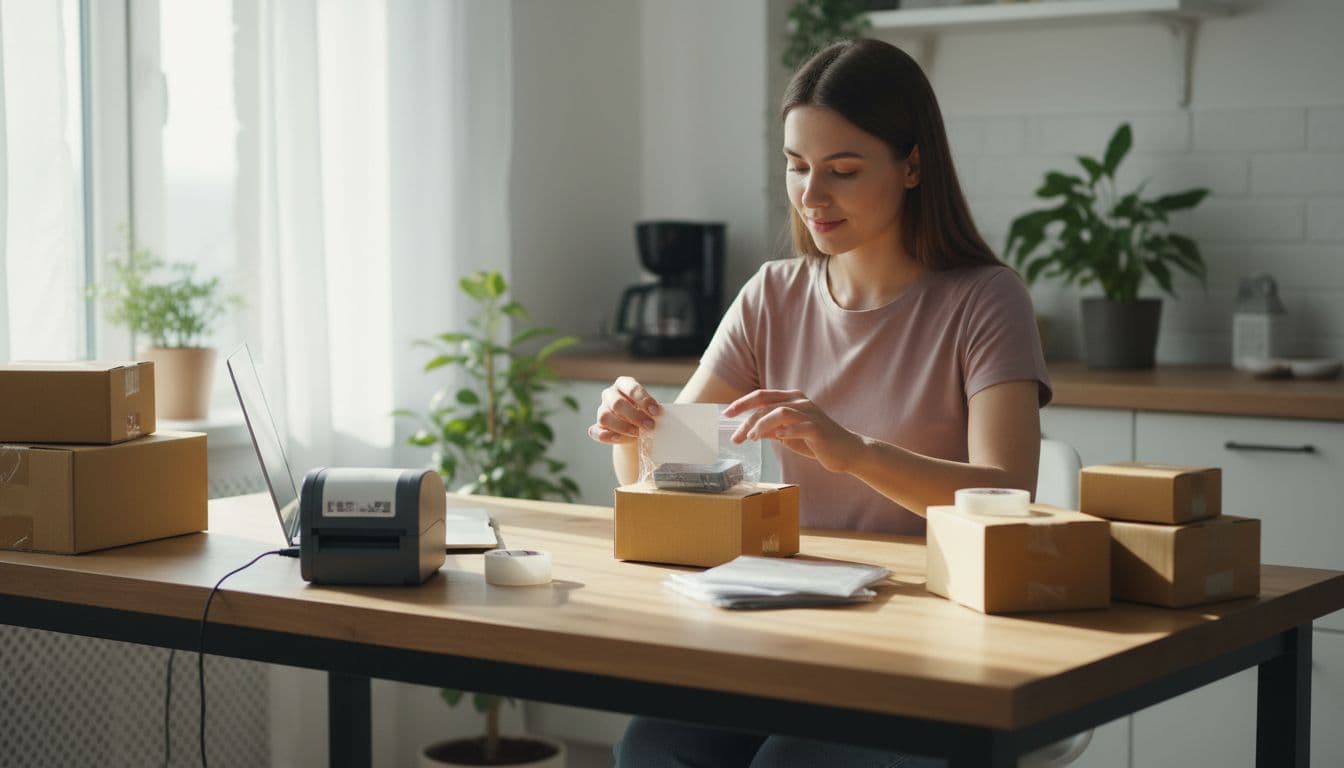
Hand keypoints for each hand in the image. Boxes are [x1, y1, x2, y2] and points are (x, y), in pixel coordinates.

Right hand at [587, 376, 661, 444]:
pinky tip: (618, 440)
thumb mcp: (652, 408)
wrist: (639, 430)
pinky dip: (606, 436)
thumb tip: (661, 415)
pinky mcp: (597, 427)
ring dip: (623, 427)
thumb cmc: (647, 414)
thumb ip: (653, 410)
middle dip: (635, 416)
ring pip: (604, 417)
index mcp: (624, 384)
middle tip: (650, 426)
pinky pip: (595, 431)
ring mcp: (601, 410)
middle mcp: (610, 395)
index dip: (643, 400)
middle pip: (617, 403)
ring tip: (638, 434)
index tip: (656, 411)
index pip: (631, 388)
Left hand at [723, 389, 863, 472]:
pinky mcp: (818, 428)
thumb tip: (749, 431)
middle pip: (766, 403)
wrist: (846, 451)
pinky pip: (798, 426)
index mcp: (792, 399)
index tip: (727, 414)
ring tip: (753, 439)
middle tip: (735, 436)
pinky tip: (778, 439)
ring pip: (780, 412)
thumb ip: (771, 429)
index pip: (762, 395)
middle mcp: (800, 401)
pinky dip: (785, 432)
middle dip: (747, 419)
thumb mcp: (788, 435)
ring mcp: (810, 413)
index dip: (742, 403)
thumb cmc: (816, 442)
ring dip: (762, 425)